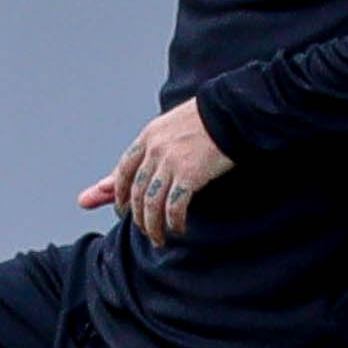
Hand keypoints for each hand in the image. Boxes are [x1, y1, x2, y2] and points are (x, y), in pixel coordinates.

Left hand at [78, 99, 232, 249]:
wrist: (233, 109)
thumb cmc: (206, 118)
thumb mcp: (170, 127)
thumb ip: (147, 150)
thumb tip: (114, 176)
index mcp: (148, 136)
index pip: (123, 171)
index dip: (120, 194)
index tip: (123, 210)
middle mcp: (155, 150)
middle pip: (136, 192)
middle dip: (138, 217)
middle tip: (145, 231)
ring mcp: (170, 162)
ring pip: (151, 204)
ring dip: (153, 226)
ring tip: (159, 238)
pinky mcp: (189, 174)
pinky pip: (173, 207)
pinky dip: (173, 222)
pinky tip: (179, 228)